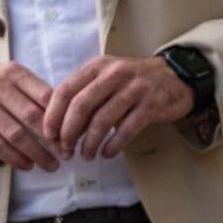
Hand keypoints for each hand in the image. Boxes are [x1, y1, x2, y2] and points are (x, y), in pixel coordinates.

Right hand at [0, 64, 61, 170]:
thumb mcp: (11, 81)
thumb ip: (36, 94)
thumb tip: (69, 121)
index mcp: (12, 72)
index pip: (44, 94)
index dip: (62, 117)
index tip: (72, 134)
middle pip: (31, 116)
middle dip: (52, 139)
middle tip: (66, 154)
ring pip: (15, 134)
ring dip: (37, 153)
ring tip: (51, 165)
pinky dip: (15, 158)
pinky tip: (27, 165)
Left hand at [43, 55, 193, 160]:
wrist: (175, 77)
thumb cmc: (131, 82)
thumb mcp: (104, 78)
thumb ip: (83, 95)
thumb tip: (59, 126)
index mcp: (95, 67)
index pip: (65, 91)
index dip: (53, 115)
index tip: (48, 135)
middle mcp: (113, 74)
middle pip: (81, 106)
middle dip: (68, 132)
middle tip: (65, 150)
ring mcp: (134, 88)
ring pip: (102, 119)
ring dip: (90, 142)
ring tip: (86, 155)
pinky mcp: (152, 105)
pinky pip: (127, 129)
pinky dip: (113, 144)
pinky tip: (107, 153)